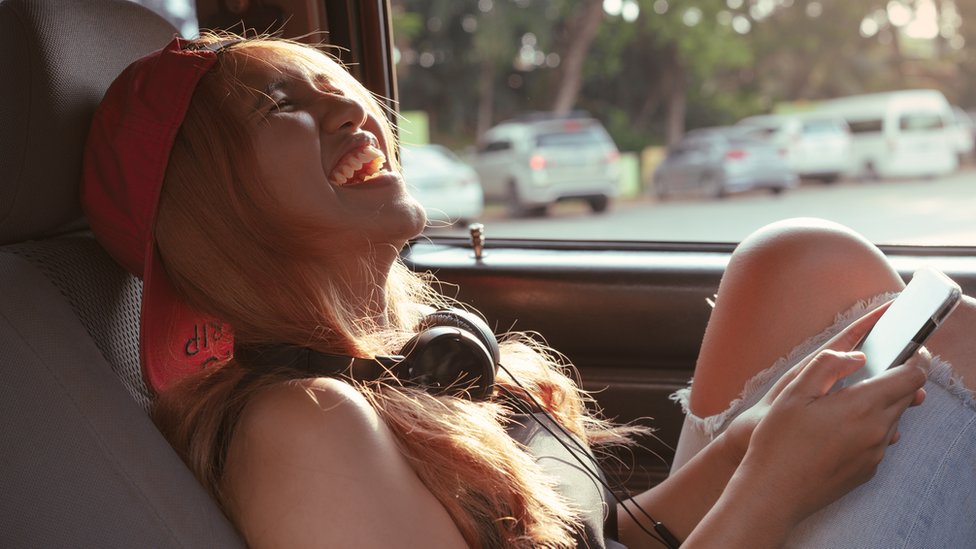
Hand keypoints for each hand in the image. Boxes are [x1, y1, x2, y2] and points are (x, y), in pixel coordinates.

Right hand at [723, 301, 918, 462]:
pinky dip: (870, 427)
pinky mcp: (868, 470)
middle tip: (877, 368)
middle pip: (907, 397)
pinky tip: (840, 429)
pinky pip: (880, 440)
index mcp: (862, 406)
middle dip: (898, 379)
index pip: (912, 377)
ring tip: (849, 400)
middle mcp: (877, 431)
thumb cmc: (778, 442)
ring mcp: (875, 454)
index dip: (917, 358)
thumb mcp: (793, 392)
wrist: (773, 492)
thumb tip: (858, 356)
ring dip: (882, 404)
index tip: (913, 349)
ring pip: (893, 419)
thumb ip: (828, 364)